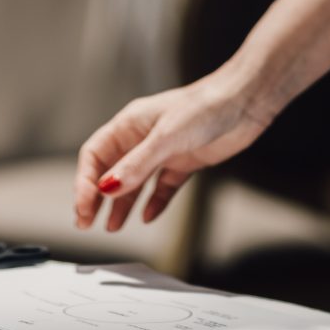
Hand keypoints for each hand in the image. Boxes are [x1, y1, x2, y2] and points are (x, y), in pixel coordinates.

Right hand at [73, 72, 274, 231]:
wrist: (245, 102)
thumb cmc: (205, 106)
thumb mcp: (166, 137)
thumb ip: (136, 165)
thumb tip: (107, 188)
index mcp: (130, 125)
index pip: (95, 156)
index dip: (85, 182)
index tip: (83, 208)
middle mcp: (143, 138)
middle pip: (110, 171)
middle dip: (96, 197)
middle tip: (86, 223)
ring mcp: (164, 152)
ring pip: (134, 182)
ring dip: (122, 204)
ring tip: (112, 227)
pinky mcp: (184, 162)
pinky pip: (162, 187)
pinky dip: (154, 202)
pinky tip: (148, 216)